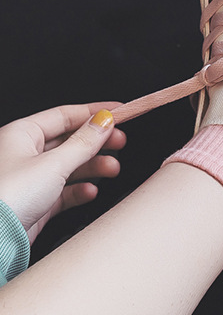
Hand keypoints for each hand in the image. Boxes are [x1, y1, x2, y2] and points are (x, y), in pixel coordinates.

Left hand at [0, 104, 126, 242]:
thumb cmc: (8, 197)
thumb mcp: (54, 164)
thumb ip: (84, 142)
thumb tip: (104, 121)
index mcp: (21, 134)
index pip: (64, 115)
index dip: (94, 113)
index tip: (119, 112)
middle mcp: (24, 154)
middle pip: (69, 140)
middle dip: (97, 142)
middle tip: (120, 141)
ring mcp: (30, 178)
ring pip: (70, 166)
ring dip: (93, 166)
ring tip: (112, 169)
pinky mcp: (36, 202)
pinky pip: (64, 190)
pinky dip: (80, 190)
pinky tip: (90, 191)